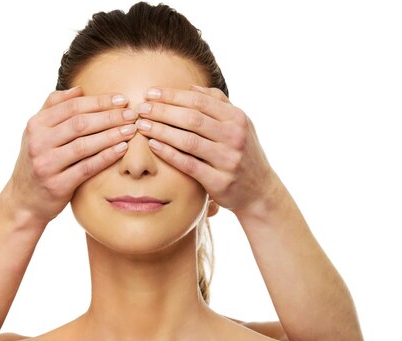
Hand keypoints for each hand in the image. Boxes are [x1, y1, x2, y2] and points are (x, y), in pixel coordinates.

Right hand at [9, 87, 137, 223]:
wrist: (24, 200)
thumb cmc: (37, 161)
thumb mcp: (37, 133)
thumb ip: (54, 108)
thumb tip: (79, 89)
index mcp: (36, 125)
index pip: (72, 107)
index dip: (99, 101)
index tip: (121, 99)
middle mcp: (38, 142)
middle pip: (80, 124)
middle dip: (109, 117)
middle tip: (131, 114)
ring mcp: (46, 164)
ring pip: (84, 145)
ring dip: (111, 135)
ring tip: (131, 129)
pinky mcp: (57, 185)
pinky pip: (86, 168)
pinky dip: (105, 157)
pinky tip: (121, 149)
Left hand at [134, 85, 277, 216]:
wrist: (260, 190)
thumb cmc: (244, 152)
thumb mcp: (240, 124)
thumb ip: (219, 104)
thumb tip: (192, 88)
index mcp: (236, 118)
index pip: (199, 101)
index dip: (172, 95)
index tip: (151, 92)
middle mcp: (234, 136)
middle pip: (191, 119)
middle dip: (162, 111)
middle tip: (141, 108)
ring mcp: (228, 159)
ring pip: (188, 141)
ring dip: (161, 131)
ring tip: (142, 125)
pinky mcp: (219, 181)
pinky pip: (189, 164)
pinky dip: (169, 154)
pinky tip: (153, 146)